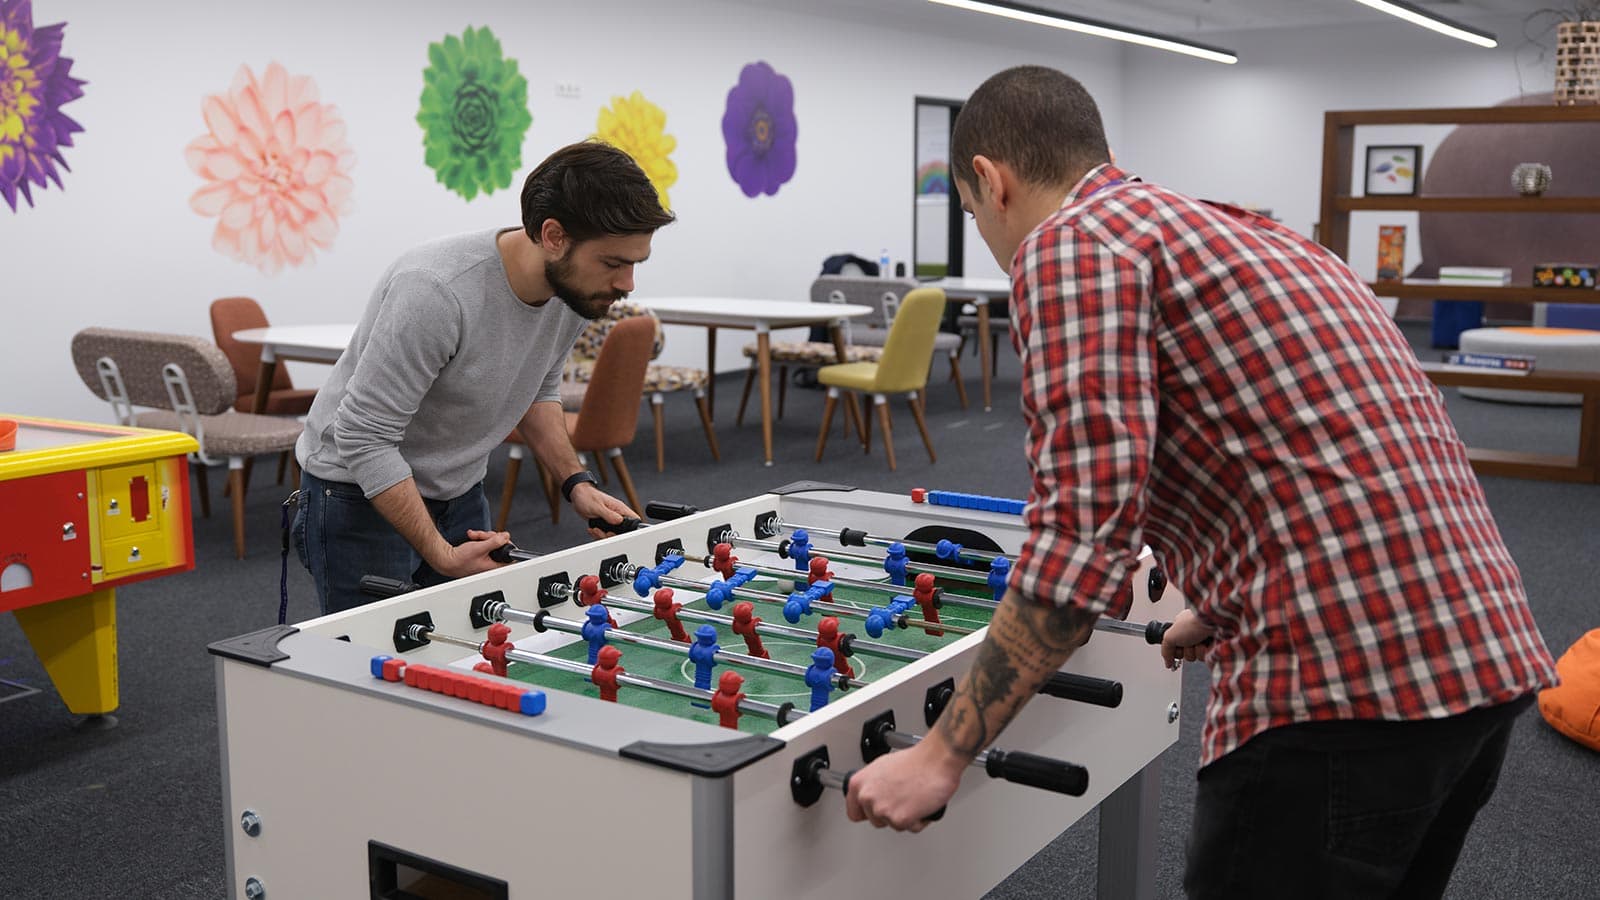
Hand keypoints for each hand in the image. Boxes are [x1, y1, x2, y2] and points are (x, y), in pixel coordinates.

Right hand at [431, 529, 511, 577]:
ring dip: (483, 537)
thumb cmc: (460, 560)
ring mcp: (487, 560)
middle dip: (491, 537)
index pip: (509, 555)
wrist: (448, 560)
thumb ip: (495, 542)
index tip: (501, 538)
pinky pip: (486, 544)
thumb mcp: (480, 548)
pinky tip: (473, 538)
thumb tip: (506, 537)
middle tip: (482, 537)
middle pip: (500, 545)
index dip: (506, 544)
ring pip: (492, 543)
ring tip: (474, 537)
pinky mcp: (482, 556)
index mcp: (494, 566)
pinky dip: (480, 539)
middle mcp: (492, 564)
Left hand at [570, 483, 639, 539]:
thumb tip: (620, 521)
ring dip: (603, 535)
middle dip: (612, 535)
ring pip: (613, 534)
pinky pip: (605, 533)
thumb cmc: (587, 496)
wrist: (578, 496)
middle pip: (623, 531)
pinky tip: (593, 529)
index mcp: (619, 508)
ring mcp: (611, 520)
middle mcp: (617, 515)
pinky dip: (598, 534)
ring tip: (595, 530)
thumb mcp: (598, 506)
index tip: (620, 532)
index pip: (634, 519)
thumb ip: (609, 514)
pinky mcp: (604, 523)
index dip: (632, 529)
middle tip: (604, 532)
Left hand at [845, 740, 962, 832]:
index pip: (854, 812)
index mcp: (858, 783)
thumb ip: (872, 784)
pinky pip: (911, 828)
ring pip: (893, 825)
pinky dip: (919, 820)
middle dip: (889, 813)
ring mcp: (882, 810)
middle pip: (875, 820)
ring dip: (905, 817)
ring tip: (913, 798)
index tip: (874, 812)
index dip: (867, 813)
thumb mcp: (883, 766)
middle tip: (902, 799)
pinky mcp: (899, 820)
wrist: (936, 760)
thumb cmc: (915, 760)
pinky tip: (922, 804)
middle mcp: (867, 797)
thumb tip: (874, 792)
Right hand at [1160, 608, 1214, 669]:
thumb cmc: (1192, 624)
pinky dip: (1205, 652)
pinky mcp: (1213, 647)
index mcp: (1181, 627)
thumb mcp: (1170, 636)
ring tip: (1200, 641)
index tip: (1176, 645)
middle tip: (1188, 642)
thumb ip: (1165, 651)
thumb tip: (1168, 663)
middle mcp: (1192, 633)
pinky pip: (1205, 658)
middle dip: (1186, 650)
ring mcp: (1203, 640)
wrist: (1213, 623)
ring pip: (1195, 657)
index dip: (1174, 648)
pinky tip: (1207, 643)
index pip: (1174, 645)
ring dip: (1196, 651)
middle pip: (1184, 653)